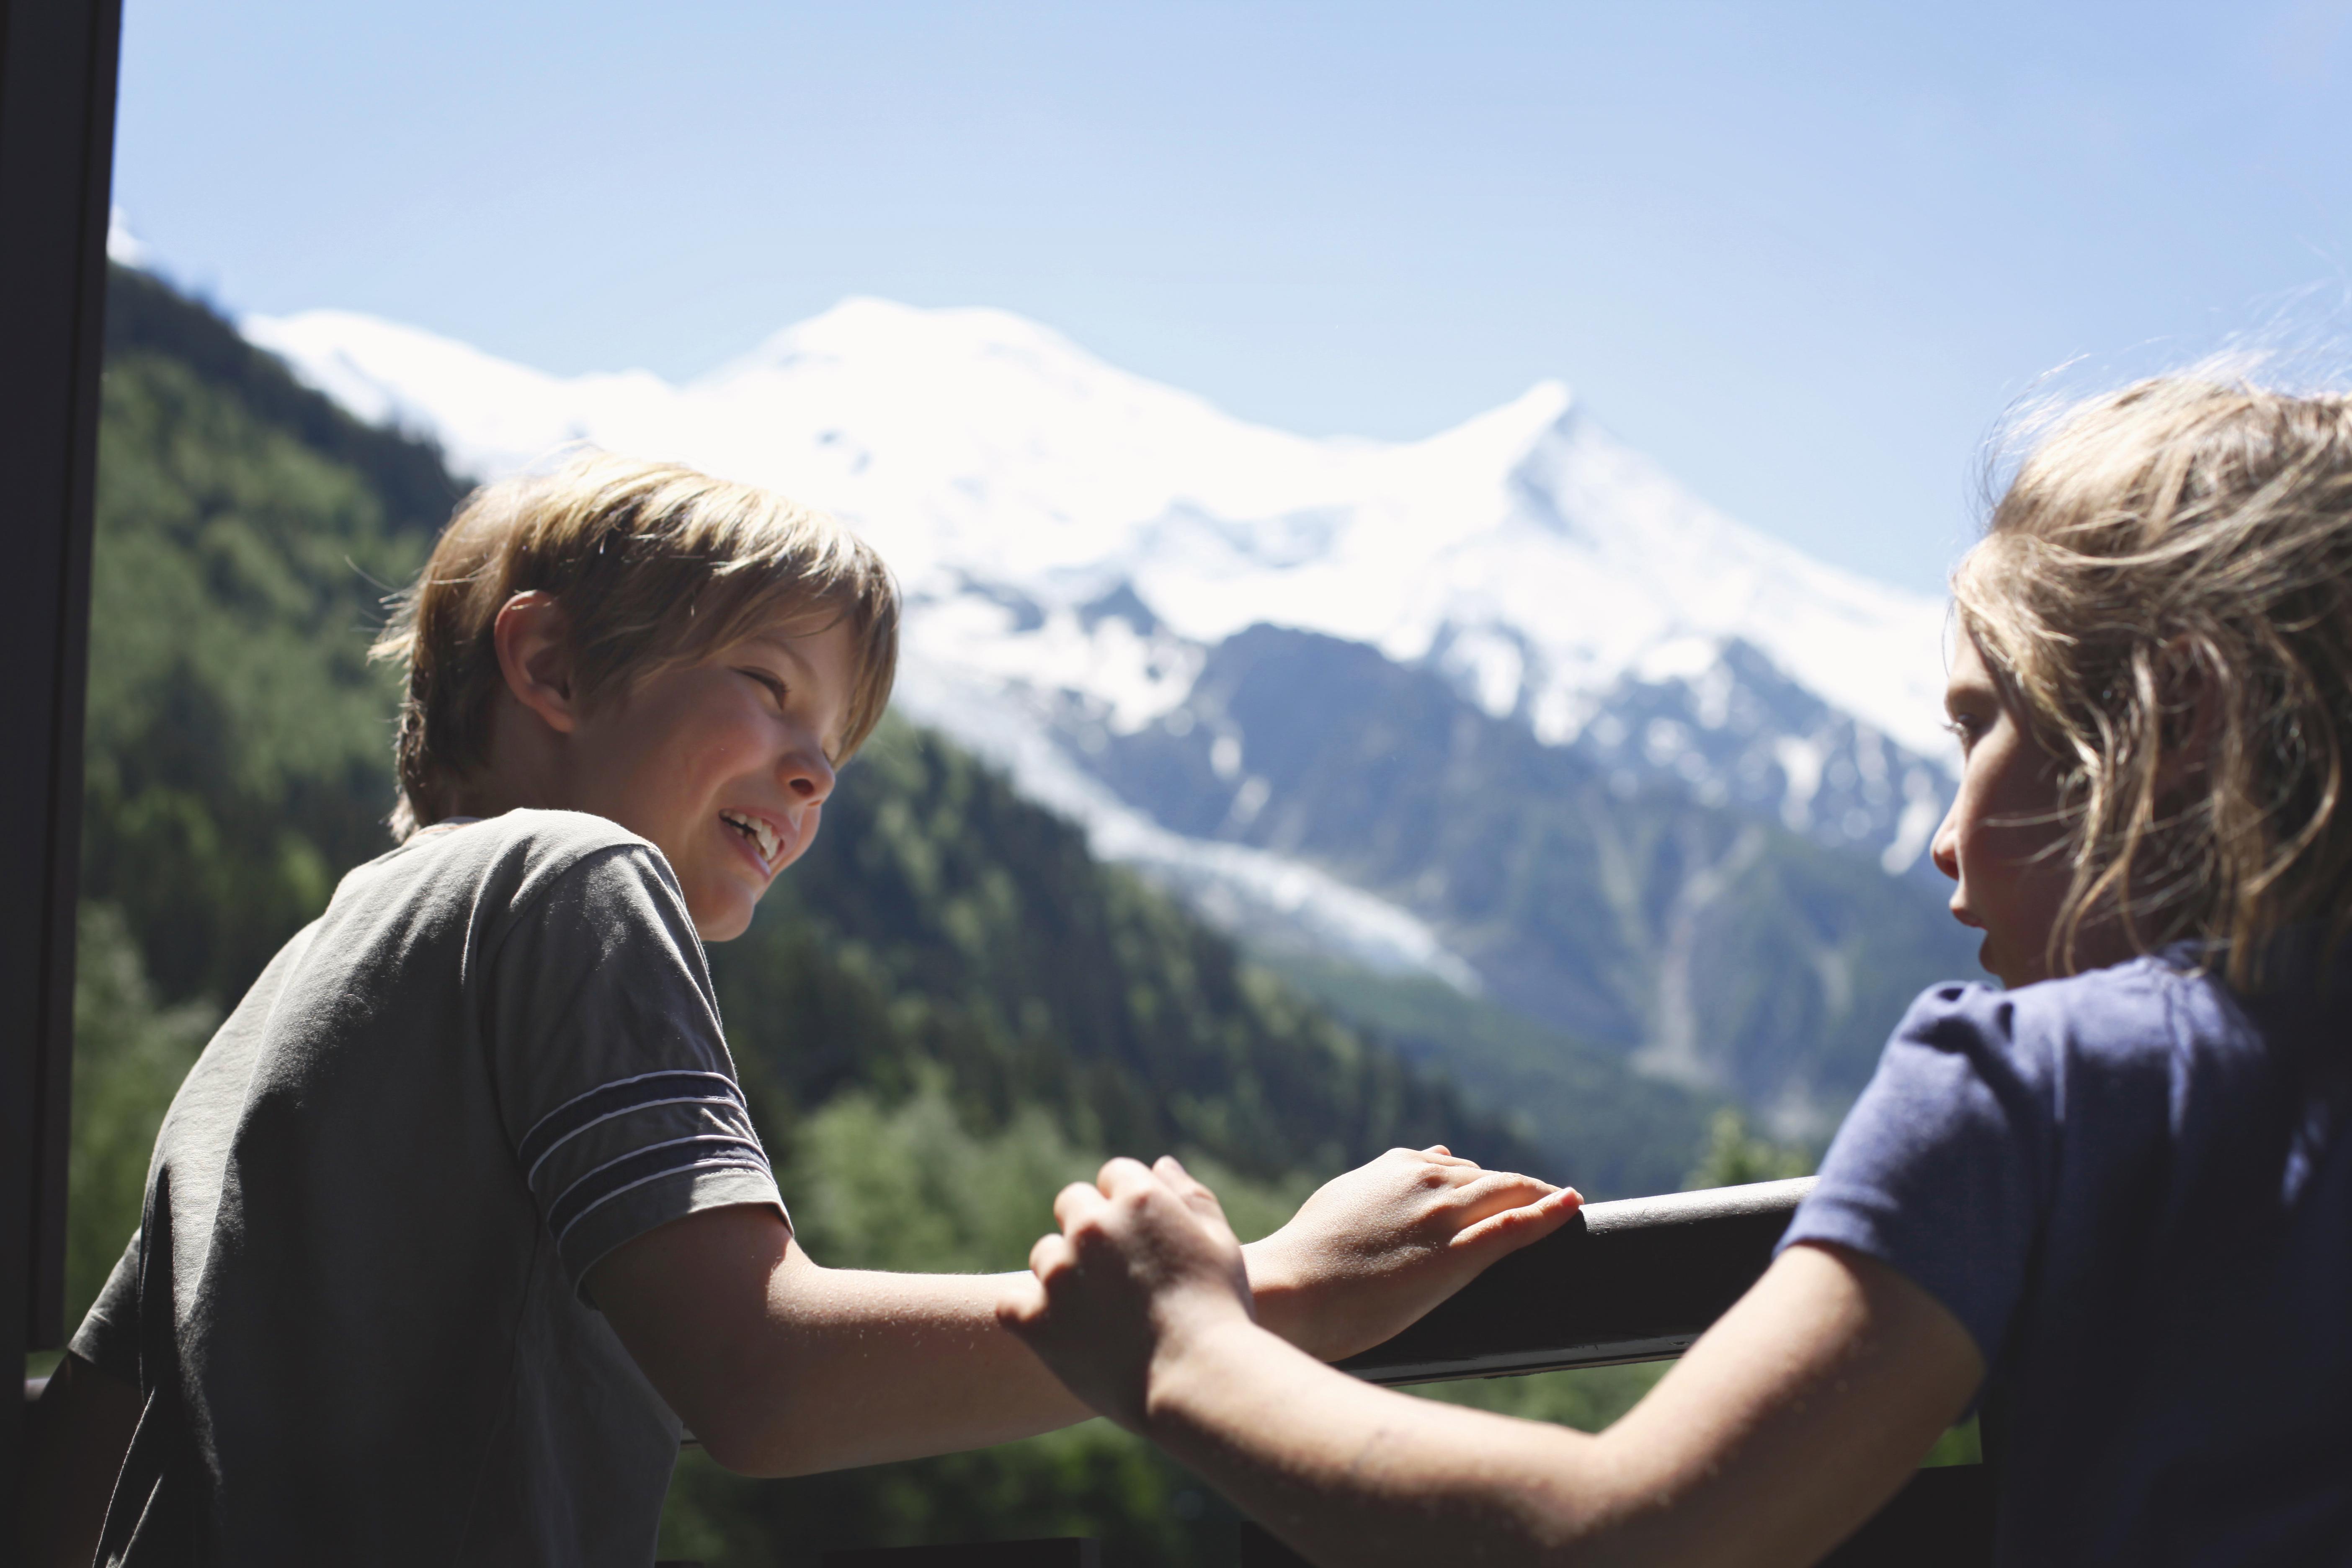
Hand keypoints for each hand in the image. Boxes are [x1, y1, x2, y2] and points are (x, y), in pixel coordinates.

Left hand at [998, 1155, 1255, 1430]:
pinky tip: (1060, 1332)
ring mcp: (1060, 1273)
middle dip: (1091, 1231)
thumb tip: (1161, 1164)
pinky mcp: (1036, 1320)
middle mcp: (1091, 1227)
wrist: (1200, 1381)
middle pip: (1073, 1205)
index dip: (1127, 1206)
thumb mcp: (1220, 1244)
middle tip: (1118, 1276)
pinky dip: (1030, 1315)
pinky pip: (1011, 1304)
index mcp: (1137, 1200)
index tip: (1141, 1240)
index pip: (1113, 1176)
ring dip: (1064, 1273)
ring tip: (1099, 1312)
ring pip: (1044, 1254)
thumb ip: (1191, 1196)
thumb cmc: (1220, 1311)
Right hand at [1242, 1146, 1581, 1360]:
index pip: (1458, 1166)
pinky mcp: (1453, 1256)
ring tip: (1566, 1204)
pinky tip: (1572, 1205)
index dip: (1486, 1181)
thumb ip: (1387, 1178)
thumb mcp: (1346, 1197)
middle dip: (1521, 1188)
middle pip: (1491, 1178)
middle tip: (1549, 1202)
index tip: (1505, 1192)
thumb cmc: (1308, 1255)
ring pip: (1509, 1192)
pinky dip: (1548, 1214)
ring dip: (1542, 1196)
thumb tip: (1438, 1154)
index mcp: (1395, 1167)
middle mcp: (1424, 1180)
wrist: (1290, 1289)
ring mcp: (1441, 1215)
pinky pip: (1513, 1226)